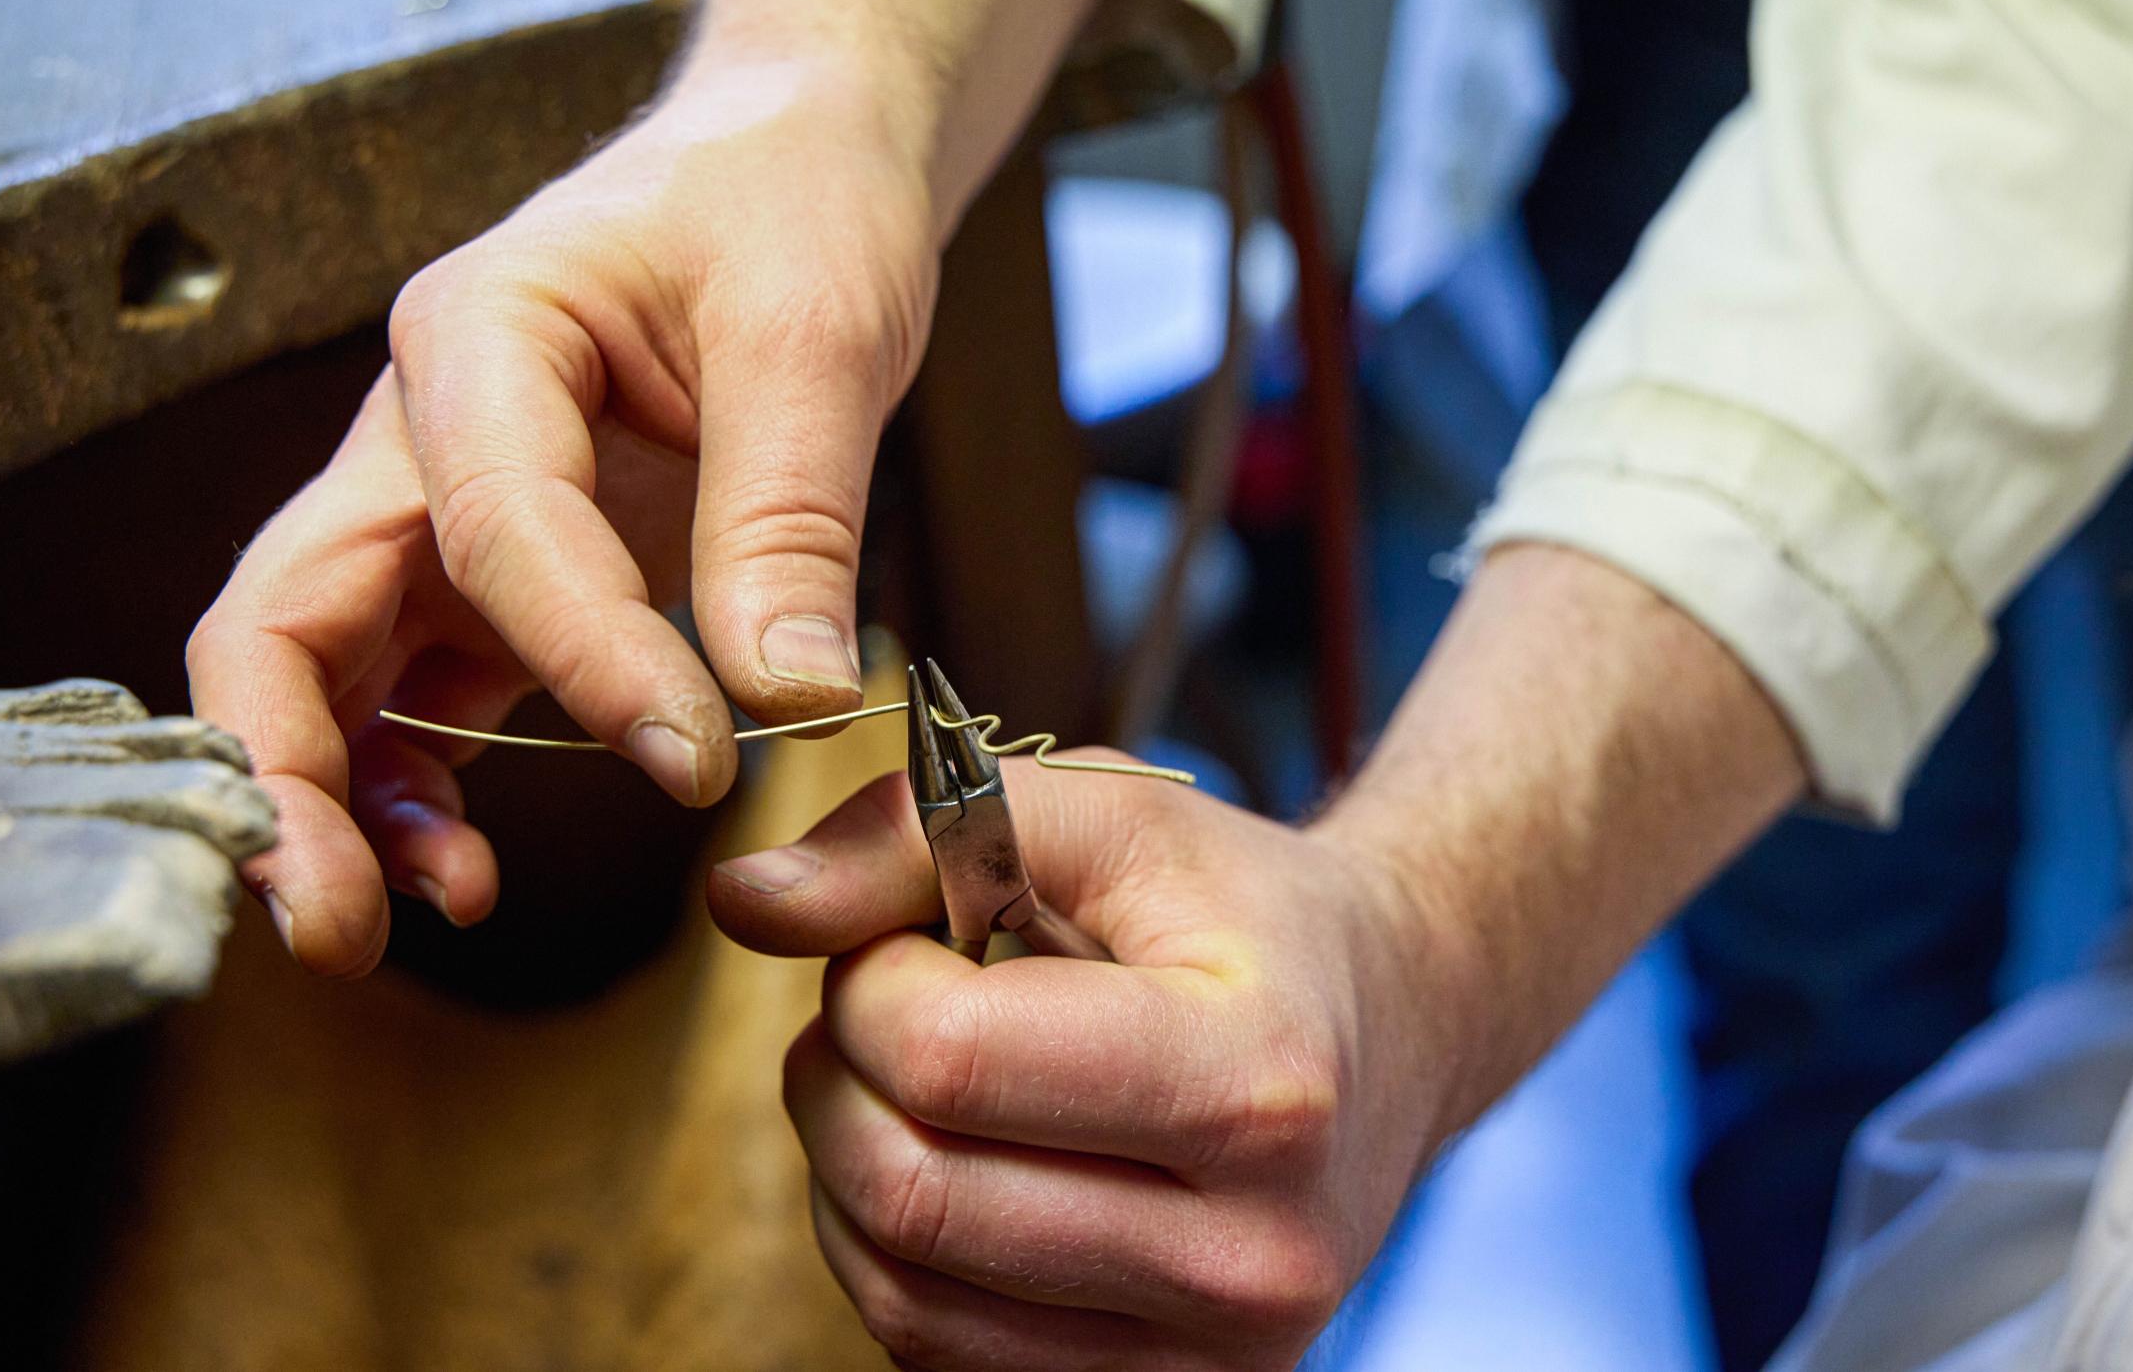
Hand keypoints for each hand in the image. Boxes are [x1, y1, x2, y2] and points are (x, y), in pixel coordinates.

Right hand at [187, 66, 936, 973]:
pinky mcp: (490, 571)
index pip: (494, 525)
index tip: (694, 756)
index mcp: (485, 334)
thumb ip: (791, 514)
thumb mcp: (819, 332)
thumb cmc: (791, 206)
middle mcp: (426, 429)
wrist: (791, 163)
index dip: (580, 659)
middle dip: (294, 773)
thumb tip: (784, 700)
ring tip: (401, 920)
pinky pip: (414, 690)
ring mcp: (442, 505)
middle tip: (345, 922)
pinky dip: (415, 784)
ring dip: (336, 799)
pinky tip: (465, 863)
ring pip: (324, 667)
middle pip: (291, 610)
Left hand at [708, 761, 1458, 1369]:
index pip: (947, 1062)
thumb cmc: (1239, 911)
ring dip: (849, 1167)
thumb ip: (919, 832)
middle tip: (888, 1002)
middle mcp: (1252, 1257)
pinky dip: (898, 1252)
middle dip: (842, 1074)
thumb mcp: (1107, 815)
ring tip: (913, 1077)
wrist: (1392, 1028)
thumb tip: (740, 904)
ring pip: (899, 1300)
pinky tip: (950, 1159)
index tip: (911, 936)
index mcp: (1256, 1084)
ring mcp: (1213, 1359)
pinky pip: (936, 1357)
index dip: (870, 978)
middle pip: (909, 1194)